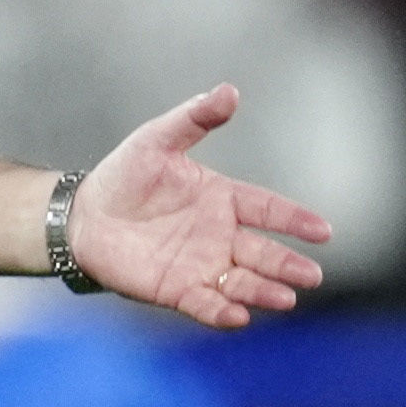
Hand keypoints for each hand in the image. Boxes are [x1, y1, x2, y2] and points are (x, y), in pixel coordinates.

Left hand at [71, 85, 331, 327]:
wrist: (83, 213)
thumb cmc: (124, 175)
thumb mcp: (157, 140)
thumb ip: (194, 119)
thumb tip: (230, 90)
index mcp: (223, 199)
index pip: (268, 209)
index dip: (295, 219)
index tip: (323, 230)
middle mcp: (220, 236)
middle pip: (264, 252)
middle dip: (288, 265)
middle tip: (312, 275)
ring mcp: (202, 265)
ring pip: (242, 282)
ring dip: (264, 291)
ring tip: (285, 297)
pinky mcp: (178, 290)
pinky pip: (206, 304)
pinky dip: (222, 311)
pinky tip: (238, 315)